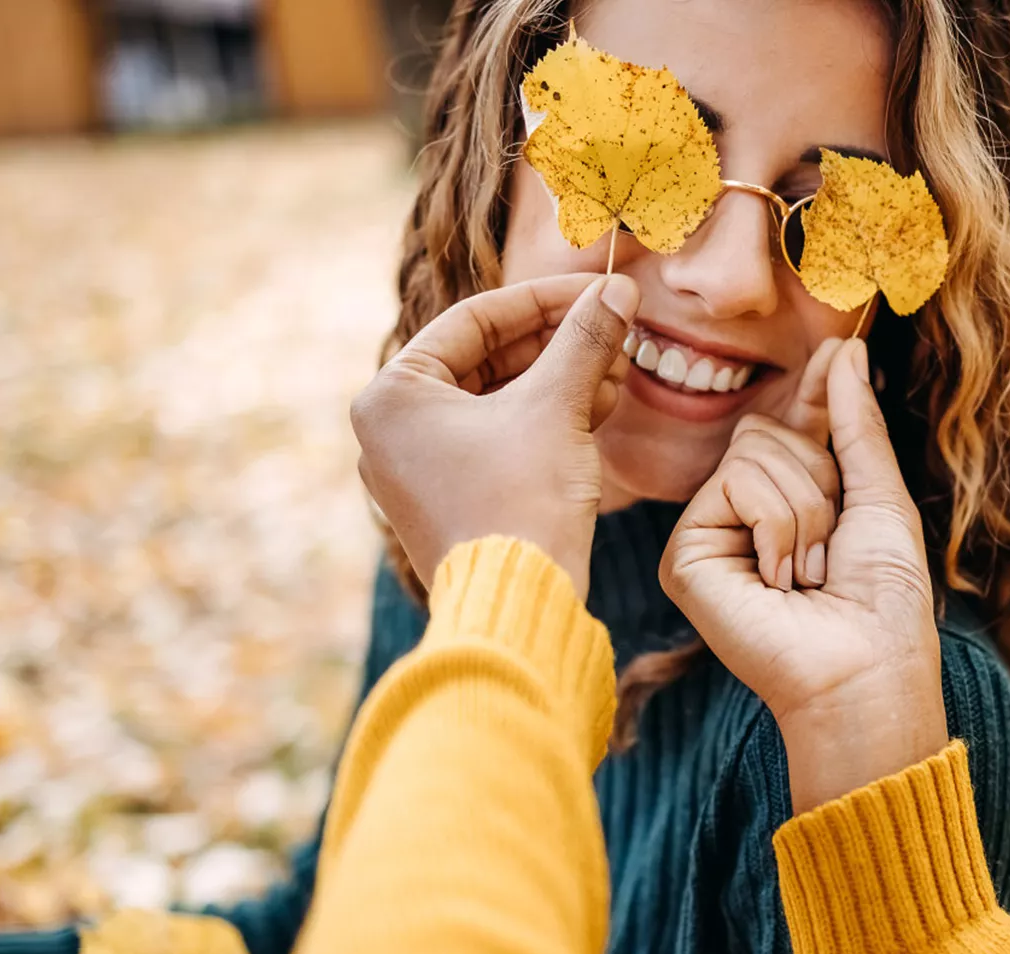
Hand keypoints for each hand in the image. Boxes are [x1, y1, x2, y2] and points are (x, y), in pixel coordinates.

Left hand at [352, 273, 636, 596]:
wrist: (519, 608)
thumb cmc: (522, 504)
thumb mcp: (558, 406)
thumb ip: (585, 339)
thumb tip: (618, 290)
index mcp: (392, 395)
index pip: (475, 320)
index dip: (546, 298)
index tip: (598, 289)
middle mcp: (391, 428)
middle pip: (487, 358)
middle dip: (558, 344)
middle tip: (614, 330)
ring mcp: (416, 468)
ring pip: (498, 399)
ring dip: (560, 380)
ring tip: (616, 372)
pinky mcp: (448, 499)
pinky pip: (498, 438)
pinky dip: (546, 420)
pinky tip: (599, 407)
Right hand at [661, 339, 946, 810]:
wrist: (865, 668)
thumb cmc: (883, 600)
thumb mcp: (881, 497)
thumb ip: (856, 423)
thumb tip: (845, 349)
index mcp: (789, 501)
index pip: (792, 424)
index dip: (815, 390)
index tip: (842, 347)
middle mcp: (740, 514)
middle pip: (768, 431)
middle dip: (820, 479)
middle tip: (830, 549)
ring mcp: (708, 533)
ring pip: (754, 451)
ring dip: (806, 511)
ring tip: (809, 573)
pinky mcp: (685, 556)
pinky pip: (735, 482)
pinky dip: (777, 527)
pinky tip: (778, 581)